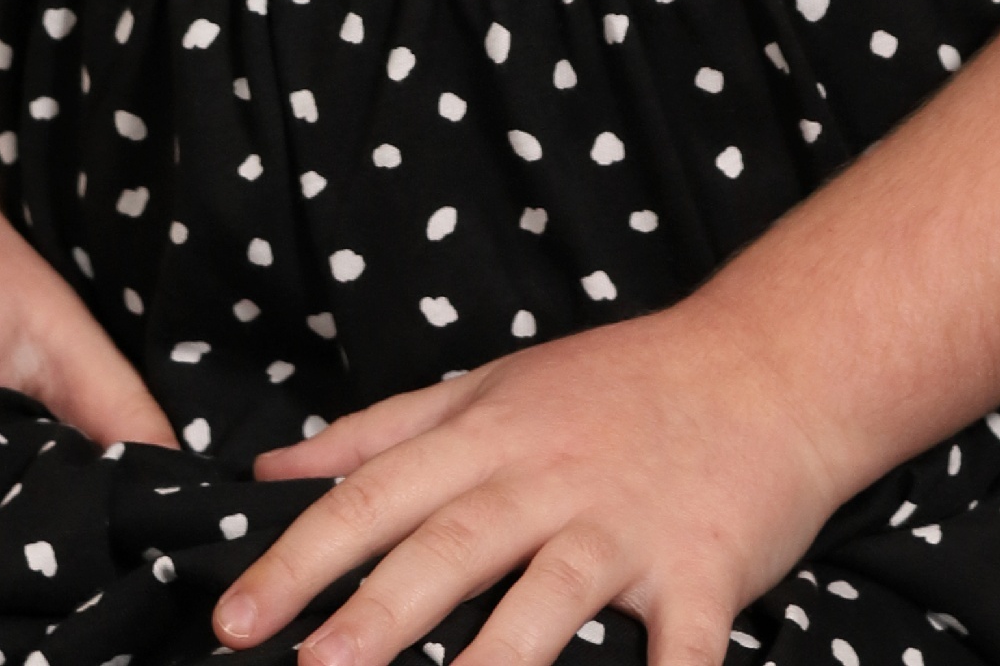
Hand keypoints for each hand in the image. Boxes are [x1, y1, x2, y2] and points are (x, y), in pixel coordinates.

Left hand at [219, 303, 841, 665]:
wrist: (766, 363)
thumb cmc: (618, 385)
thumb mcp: (491, 386)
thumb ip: (381, 431)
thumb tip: (273, 469)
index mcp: (490, 432)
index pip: (376, 494)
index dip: (301, 556)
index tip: (233, 617)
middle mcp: (550, 474)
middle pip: (449, 544)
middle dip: (373, 613)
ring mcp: (628, 523)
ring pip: (548, 594)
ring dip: (491, 661)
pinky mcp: (704, 568)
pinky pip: (680, 646)